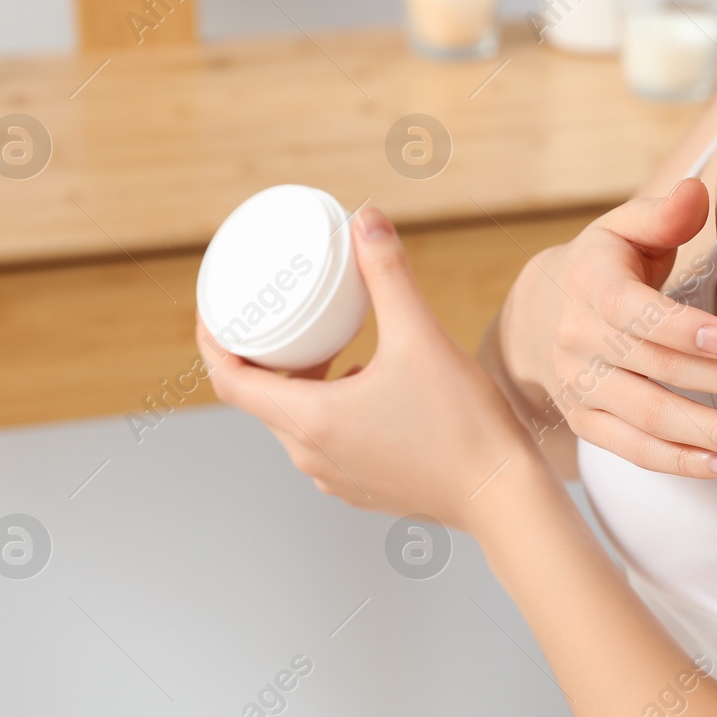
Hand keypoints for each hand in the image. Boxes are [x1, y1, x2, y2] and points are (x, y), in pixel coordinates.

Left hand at [199, 207, 534, 531]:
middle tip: (273, 315)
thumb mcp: (421, 338)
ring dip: (301, 381)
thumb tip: (366, 221)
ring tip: (325, 343)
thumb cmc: (463, 425)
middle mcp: (311, 455)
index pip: (229, 381)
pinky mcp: (363, 486)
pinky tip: (365, 382)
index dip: (213, 341)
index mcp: (310, 421)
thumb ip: (388, 276)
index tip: (214, 311)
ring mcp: (336, 476)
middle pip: (260, 399)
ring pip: (295, 420)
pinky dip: (329, 406)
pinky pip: (326, 440)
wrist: (503, 496)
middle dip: (262, 354)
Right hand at [498, 177, 716, 478]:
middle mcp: (578, 339)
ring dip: (716, 435)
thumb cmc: (607, 264)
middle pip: (659, 369)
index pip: (631, 309)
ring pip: (651, 419)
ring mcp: (580, 387)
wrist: (538, 316)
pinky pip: (636, 452)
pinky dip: (684, 464)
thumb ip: (663, 214)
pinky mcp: (586, 424)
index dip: (678, 326)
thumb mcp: (625, 227)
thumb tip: (696, 194)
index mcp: (589, 283)